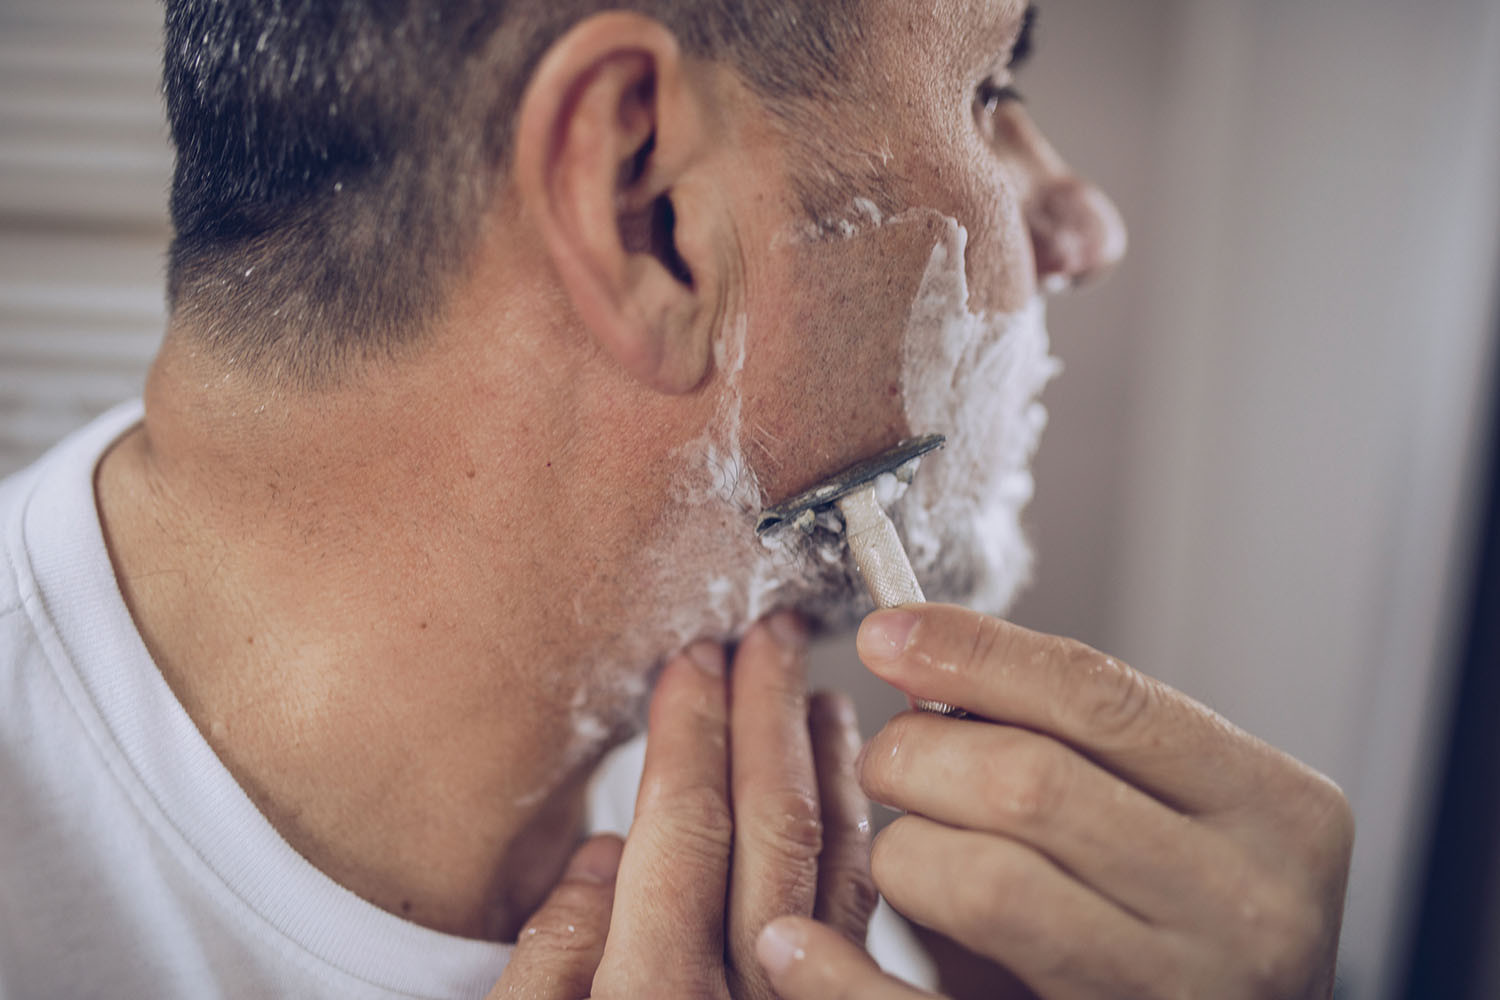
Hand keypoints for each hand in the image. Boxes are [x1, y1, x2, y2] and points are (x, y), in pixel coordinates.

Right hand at [491, 613, 879, 998]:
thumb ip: (548, 965)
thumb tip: (597, 862)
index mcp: (658, 997)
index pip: (683, 829)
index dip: (690, 732)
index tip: (693, 662)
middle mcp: (751, 998)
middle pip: (772, 827)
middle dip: (769, 714)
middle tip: (770, 635)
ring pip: (834, 867)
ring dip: (825, 766)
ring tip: (815, 694)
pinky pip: (862, 918)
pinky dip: (856, 842)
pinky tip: (846, 802)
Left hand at [757, 604, 1353, 999]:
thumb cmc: (1195, 912)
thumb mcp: (1182, 810)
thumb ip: (1084, 744)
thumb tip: (923, 654)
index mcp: (1276, 812)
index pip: (1101, 696)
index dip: (975, 653)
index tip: (886, 632)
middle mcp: (1248, 909)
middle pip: (1031, 783)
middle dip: (920, 754)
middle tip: (890, 761)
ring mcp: (1178, 996)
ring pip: (989, 885)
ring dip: (905, 849)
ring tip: (902, 848)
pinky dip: (847, 978)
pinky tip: (795, 944)